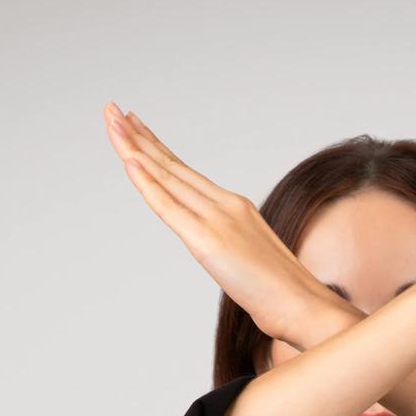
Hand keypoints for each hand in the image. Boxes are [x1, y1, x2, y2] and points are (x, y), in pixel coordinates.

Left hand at [102, 103, 342, 342]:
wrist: (304, 306)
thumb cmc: (283, 294)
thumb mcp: (251, 262)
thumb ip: (232, 249)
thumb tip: (221, 253)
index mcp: (234, 208)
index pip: (185, 173)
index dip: (157, 150)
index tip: (135, 128)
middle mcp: (224, 205)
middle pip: (172, 166)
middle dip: (138, 137)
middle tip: (112, 110)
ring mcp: (217, 220)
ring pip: (167, 177)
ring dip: (135, 148)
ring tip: (112, 120)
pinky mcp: (208, 242)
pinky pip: (170, 208)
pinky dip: (148, 184)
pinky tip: (129, 161)